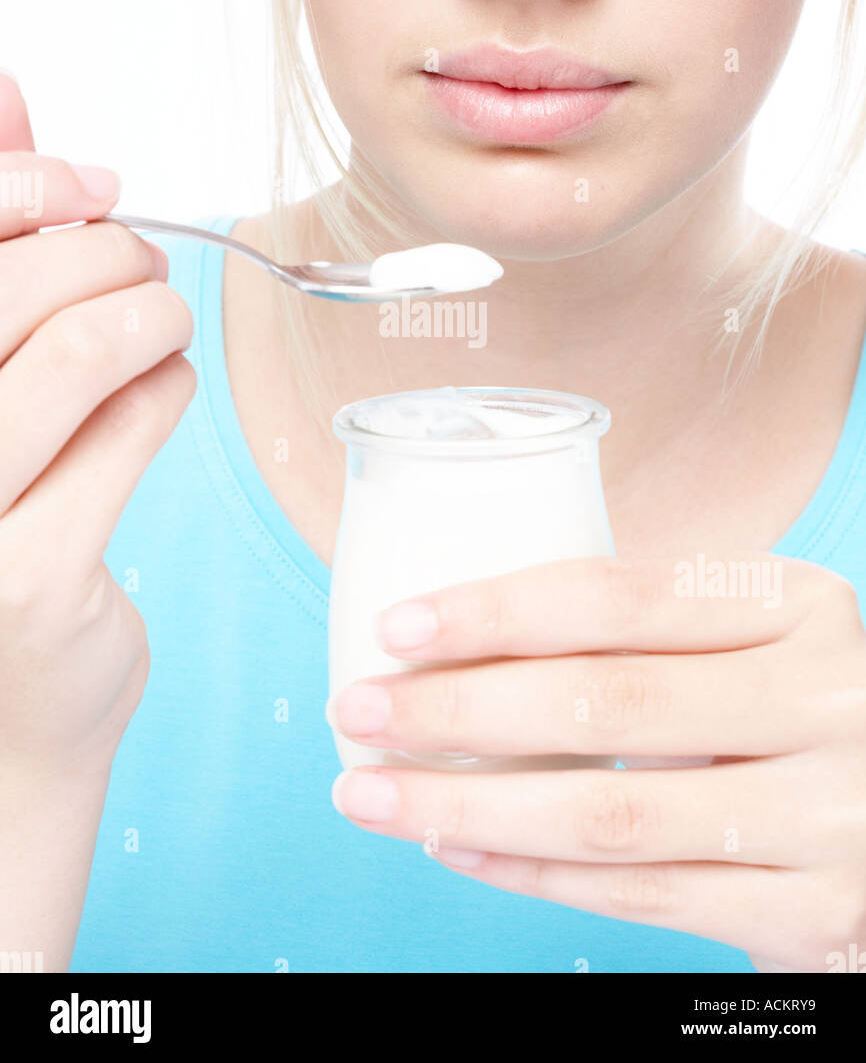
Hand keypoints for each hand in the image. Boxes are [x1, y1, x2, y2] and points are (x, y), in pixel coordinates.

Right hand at [0, 76, 195, 781]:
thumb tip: (8, 86)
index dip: (26, 180)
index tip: (94, 182)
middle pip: (15, 289)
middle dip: (106, 249)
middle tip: (146, 262)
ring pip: (76, 351)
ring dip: (147, 312)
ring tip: (164, 318)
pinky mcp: (29, 579)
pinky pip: (129, 428)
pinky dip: (167, 384)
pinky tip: (167, 383)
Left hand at [328, 552, 865, 971]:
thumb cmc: (790, 710)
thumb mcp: (750, 639)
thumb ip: (647, 633)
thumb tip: (456, 639)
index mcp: (798, 602)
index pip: (623, 596)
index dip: (497, 610)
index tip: (396, 625)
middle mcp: (825, 699)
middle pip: (606, 703)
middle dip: (459, 709)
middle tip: (358, 708)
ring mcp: (827, 814)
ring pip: (608, 813)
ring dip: (468, 807)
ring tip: (374, 794)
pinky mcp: (809, 911)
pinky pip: (640, 897)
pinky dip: (530, 875)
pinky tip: (457, 850)